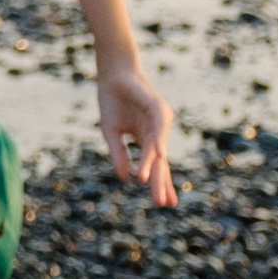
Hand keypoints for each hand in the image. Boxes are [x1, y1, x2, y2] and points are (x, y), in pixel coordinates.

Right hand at [96, 67, 176, 207]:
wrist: (113, 74)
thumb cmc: (112, 100)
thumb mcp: (111, 132)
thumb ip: (118, 154)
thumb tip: (124, 177)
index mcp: (147, 138)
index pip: (157, 166)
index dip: (161, 184)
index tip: (166, 204)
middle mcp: (157, 132)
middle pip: (161, 162)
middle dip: (161, 183)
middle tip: (162, 204)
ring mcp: (160, 120)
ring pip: (158, 148)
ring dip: (154, 165)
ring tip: (149, 184)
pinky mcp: (158, 107)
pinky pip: (159, 128)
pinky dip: (158, 142)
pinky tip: (159, 156)